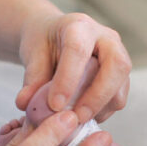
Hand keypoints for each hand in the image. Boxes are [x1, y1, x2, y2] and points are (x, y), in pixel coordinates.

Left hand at [15, 13, 131, 122]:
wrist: (56, 39)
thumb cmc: (44, 44)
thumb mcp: (32, 55)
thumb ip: (31, 78)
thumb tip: (24, 103)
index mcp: (79, 26)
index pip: (78, 50)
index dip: (68, 80)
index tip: (55, 105)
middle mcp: (106, 38)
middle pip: (116, 65)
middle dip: (97, 96)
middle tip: (76, 117)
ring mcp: (119, 57)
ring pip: (121, 86)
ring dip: (101, 108)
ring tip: (77, 119)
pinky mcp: (121, 77)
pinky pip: (119, 98)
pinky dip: (103, 112)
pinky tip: (83, 115)